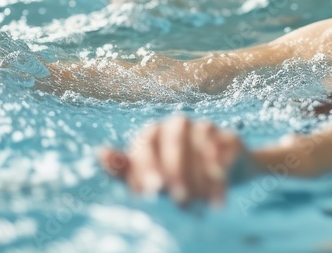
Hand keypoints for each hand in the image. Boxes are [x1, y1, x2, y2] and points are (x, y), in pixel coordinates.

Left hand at [100, 116, 255, 207]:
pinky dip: (221, 173)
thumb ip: (124, 168)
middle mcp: (179, 125)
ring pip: (201, 145)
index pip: (146, 141)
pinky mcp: (230, 139)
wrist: (220, 175)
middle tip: (178, 199)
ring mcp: (206, 128)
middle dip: (176, 170)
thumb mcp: (149, 176)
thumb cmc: (175, 175)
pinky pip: (225, 150)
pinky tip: (217, 198)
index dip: (145, 165)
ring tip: (199, 204)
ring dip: (200, 177)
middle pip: (175, 139)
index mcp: (155, 133)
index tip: (148, 191)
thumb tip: (101, 153)